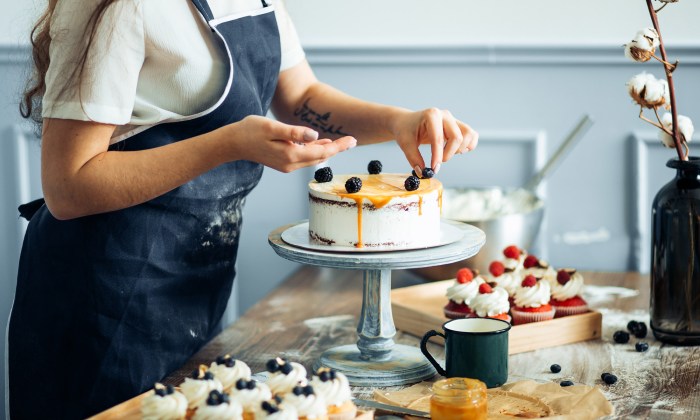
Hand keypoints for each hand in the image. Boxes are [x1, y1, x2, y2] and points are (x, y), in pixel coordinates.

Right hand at [224, 115, 356, 172]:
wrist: (233, 143)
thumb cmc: (251, 131)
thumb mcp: (273, 127)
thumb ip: (294, 132)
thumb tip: (315, 135)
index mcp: (290, 156)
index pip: (321, 152)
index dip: (338, 146)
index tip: (353, 140)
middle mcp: (291, 164)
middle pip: (320, 157)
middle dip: (336, 148)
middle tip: (352, 140)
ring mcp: (287, 165)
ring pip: (313, 158)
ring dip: (326, 149)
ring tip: (342, 142)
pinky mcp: (283, 162)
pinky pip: (304, 157)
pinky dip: (314, 150)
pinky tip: (320, 142)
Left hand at [392, 108, 478, 173]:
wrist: (407, 122)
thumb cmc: (405, 130)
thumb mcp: (405, 143)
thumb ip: (413, 158)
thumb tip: (422, 172)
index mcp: (431, 115)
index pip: (438, 138)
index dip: (437, 156)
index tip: (434, 168)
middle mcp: (445, 115)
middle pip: (457, 137)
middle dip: (448, 154)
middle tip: (438, 162)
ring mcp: (453, 119)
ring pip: (468, 135)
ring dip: (460, 149)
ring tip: (447, 153)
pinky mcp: (458, 125)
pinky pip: (472, 135)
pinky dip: (468, 145)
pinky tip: (455, 150)